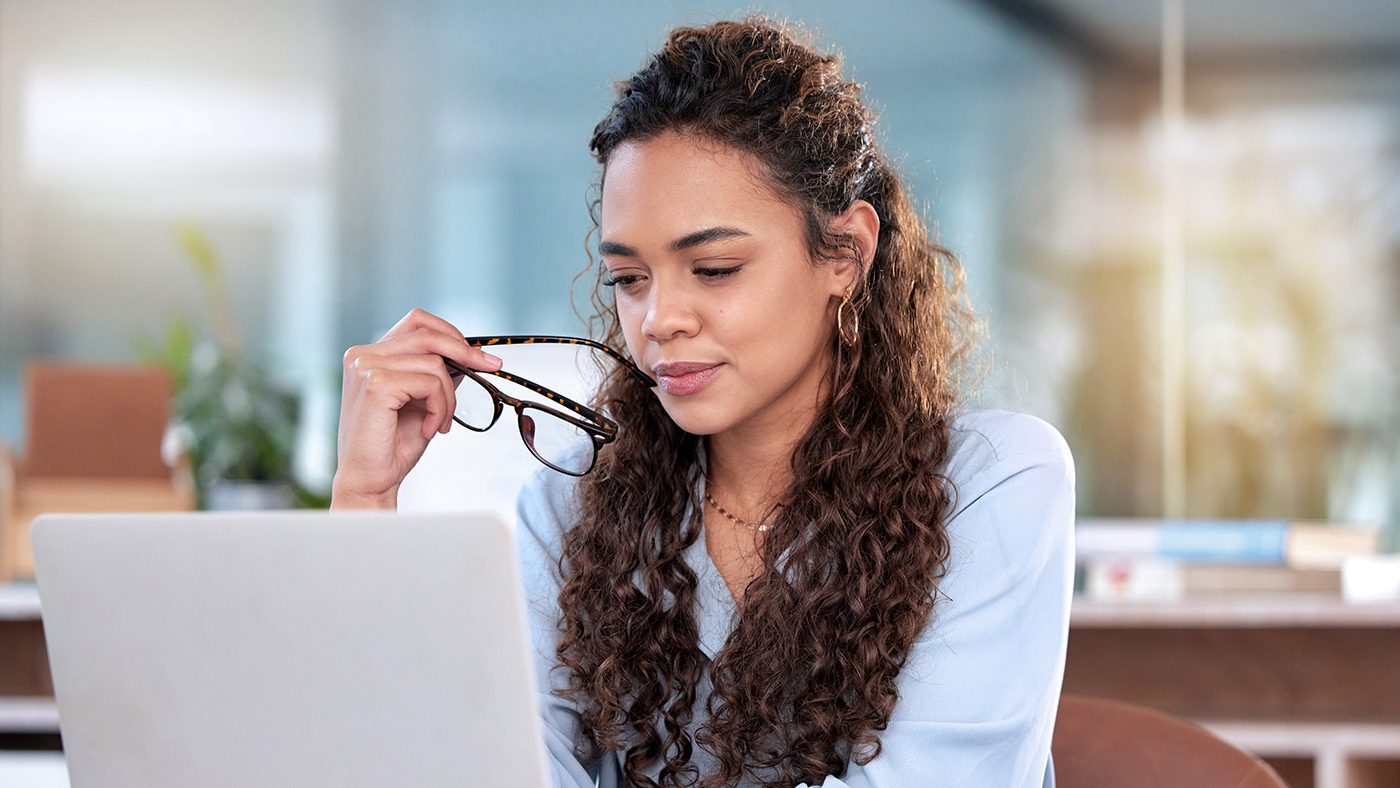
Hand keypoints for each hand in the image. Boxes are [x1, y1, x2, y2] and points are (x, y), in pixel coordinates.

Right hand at [331, 308, 501, 508]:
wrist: (370, 481)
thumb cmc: (391, 446)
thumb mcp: (420, 402)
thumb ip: (434, 376)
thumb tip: (466, 357)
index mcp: (369, 356)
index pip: (416, 323)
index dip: (451, 333)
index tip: (479, 355)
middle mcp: (362, 356)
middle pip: (428, 335)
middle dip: (466, 352)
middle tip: (491, 366)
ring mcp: (367, 367)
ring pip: (434, 364)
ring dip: (448, 398)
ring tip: (440, 423)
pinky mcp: (376, 384)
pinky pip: (431, 384)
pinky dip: (440, 408)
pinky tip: (430, 429)